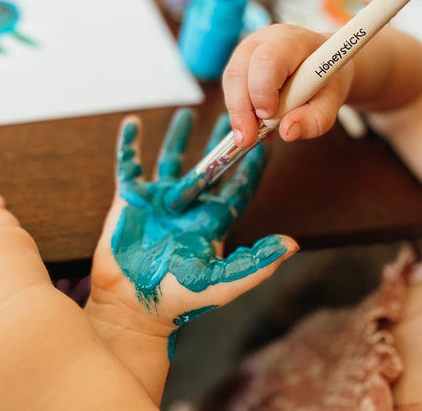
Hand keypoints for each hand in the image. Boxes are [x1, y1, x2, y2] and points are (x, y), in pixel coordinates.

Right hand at [87, 109, 296, 377]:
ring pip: (170, 158)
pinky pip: (129, 164)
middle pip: (208, 165)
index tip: (266, 141)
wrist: (131, 307)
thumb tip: (292, 245)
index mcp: (211, 220)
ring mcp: (158, 200)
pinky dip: (129, 143)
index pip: (237, 186)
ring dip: (178, 136)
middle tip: (233, 113)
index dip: (251, 165)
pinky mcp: (130, 200)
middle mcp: (188, 205)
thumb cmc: (179, 299)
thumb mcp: (221, 283)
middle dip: (220, 141)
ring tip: (187, 113)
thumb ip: (256, 264)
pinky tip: (132, 123)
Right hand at [222, 23, 353, 146]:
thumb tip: (287, 132)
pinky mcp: (240, 63)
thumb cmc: (328, 77)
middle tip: (247, 138)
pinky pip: (230, 87)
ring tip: (250, 135)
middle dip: (240, 108)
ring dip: (237, 112)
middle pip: (239, 69)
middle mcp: (264, 39)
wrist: (324, 62)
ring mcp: (248, 48)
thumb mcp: (333, 100)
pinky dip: (238, 110)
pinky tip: (252, 124)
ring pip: (230, 79)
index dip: (262, 90)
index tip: (269, 115)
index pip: (267, 60)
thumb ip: (316, 118)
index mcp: (292, 41)